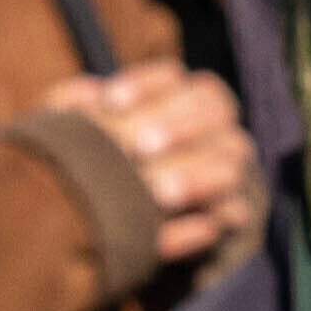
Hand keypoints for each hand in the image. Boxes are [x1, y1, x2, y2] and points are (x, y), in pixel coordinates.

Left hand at [50, 61, 259, 262]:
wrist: (127, 234)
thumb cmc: (100, 171)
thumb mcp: (80, 139)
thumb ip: (75, 111)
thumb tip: (86, 93)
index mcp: (176, 100)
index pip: (174, 76)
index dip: (146, 84)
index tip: (110, 103)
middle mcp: (213, 128)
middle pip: (216, 106)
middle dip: (178, 124)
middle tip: (140, 147)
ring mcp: (231, 169)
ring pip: (231, 158)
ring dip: (197, 174)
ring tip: (158, 193)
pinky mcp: (234, 215)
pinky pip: (235, 212)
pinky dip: (208, 220)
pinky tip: (172, 231)